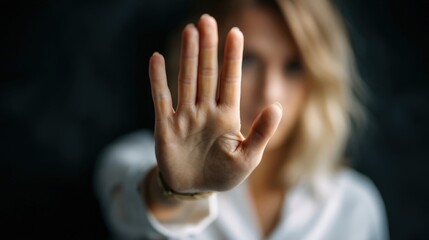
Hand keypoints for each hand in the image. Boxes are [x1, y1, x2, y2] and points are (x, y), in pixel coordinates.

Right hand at [149, 14, 281, 192]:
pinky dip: (158, 80)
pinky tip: (157, 59)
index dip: (232, 57)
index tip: (235, 33)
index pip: (231, 80)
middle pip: (207, 73)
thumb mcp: (248, 158)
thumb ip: (261, 133)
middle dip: (208, 47)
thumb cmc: (224, 174)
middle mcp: (206, 111)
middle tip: (207, 20)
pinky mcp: (165, 126)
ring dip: (188, 56)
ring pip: (187, 80)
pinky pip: (161, 99)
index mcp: (227, 117)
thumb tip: (277, 106)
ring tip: (190, 31)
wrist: (195, 190)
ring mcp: (185, 116)